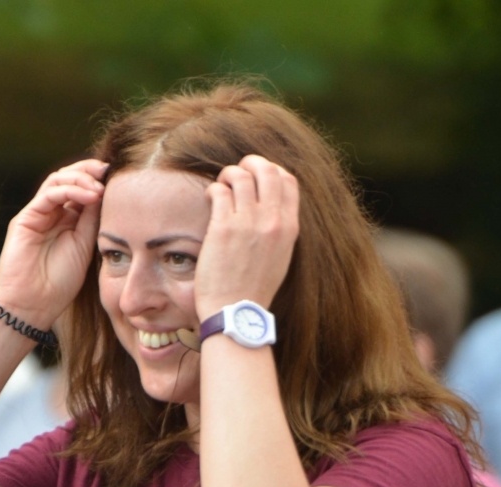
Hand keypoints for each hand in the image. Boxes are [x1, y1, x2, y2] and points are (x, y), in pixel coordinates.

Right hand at [0, 158, 106, 328]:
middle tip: (109, 171)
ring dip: (81, 179)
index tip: (119, 178)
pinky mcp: (25, 218)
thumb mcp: (85, 247)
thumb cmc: (59, 284)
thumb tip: (106, 195)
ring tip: (100, 187)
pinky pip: (48, 195)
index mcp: (67, 219)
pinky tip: (89, 196)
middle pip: (68, 178)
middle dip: (89, 171)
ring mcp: (37, 213)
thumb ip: (93, 221)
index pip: (81, 189)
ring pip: (57, 180)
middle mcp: (51, 212)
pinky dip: (69, 191)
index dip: (98, 180)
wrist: (32, 306)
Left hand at [194, 155, 298, 320]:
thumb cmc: (255, 286)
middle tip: (236, 174)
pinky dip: (213, 190)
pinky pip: (219, 191)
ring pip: (239, 175)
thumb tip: (270, 202)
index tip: (257, 176)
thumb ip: (280, 227)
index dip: (271, 170)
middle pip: (266, 170)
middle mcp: (272, 221)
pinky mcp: (223, 227)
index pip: (288, 179)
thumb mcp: (281, 255)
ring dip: (227, 176)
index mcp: (289, 227)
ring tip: (221, 188)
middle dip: (249, 164)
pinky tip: (211, 200)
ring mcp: (248, 223)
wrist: (236, 309)